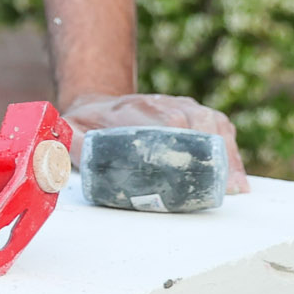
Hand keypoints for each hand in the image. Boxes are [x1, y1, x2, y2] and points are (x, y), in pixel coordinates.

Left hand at [60, 92, 248, 193]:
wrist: (100, 103)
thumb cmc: (87, 125)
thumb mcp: (70, 131)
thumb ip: (67, 145)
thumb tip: (56, 163)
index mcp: (133, 110)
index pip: (163, 122)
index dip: (179, 145)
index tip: (189, 169)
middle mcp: (162, 104)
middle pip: (194, 125)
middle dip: (208, 157)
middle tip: (219, 190)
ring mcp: (183, 106)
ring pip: (213, 125)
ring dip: (226, 155)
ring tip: (235, 188)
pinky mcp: (197, 112)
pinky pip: (221, 126)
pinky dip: (232, 150)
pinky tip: (237, 178)